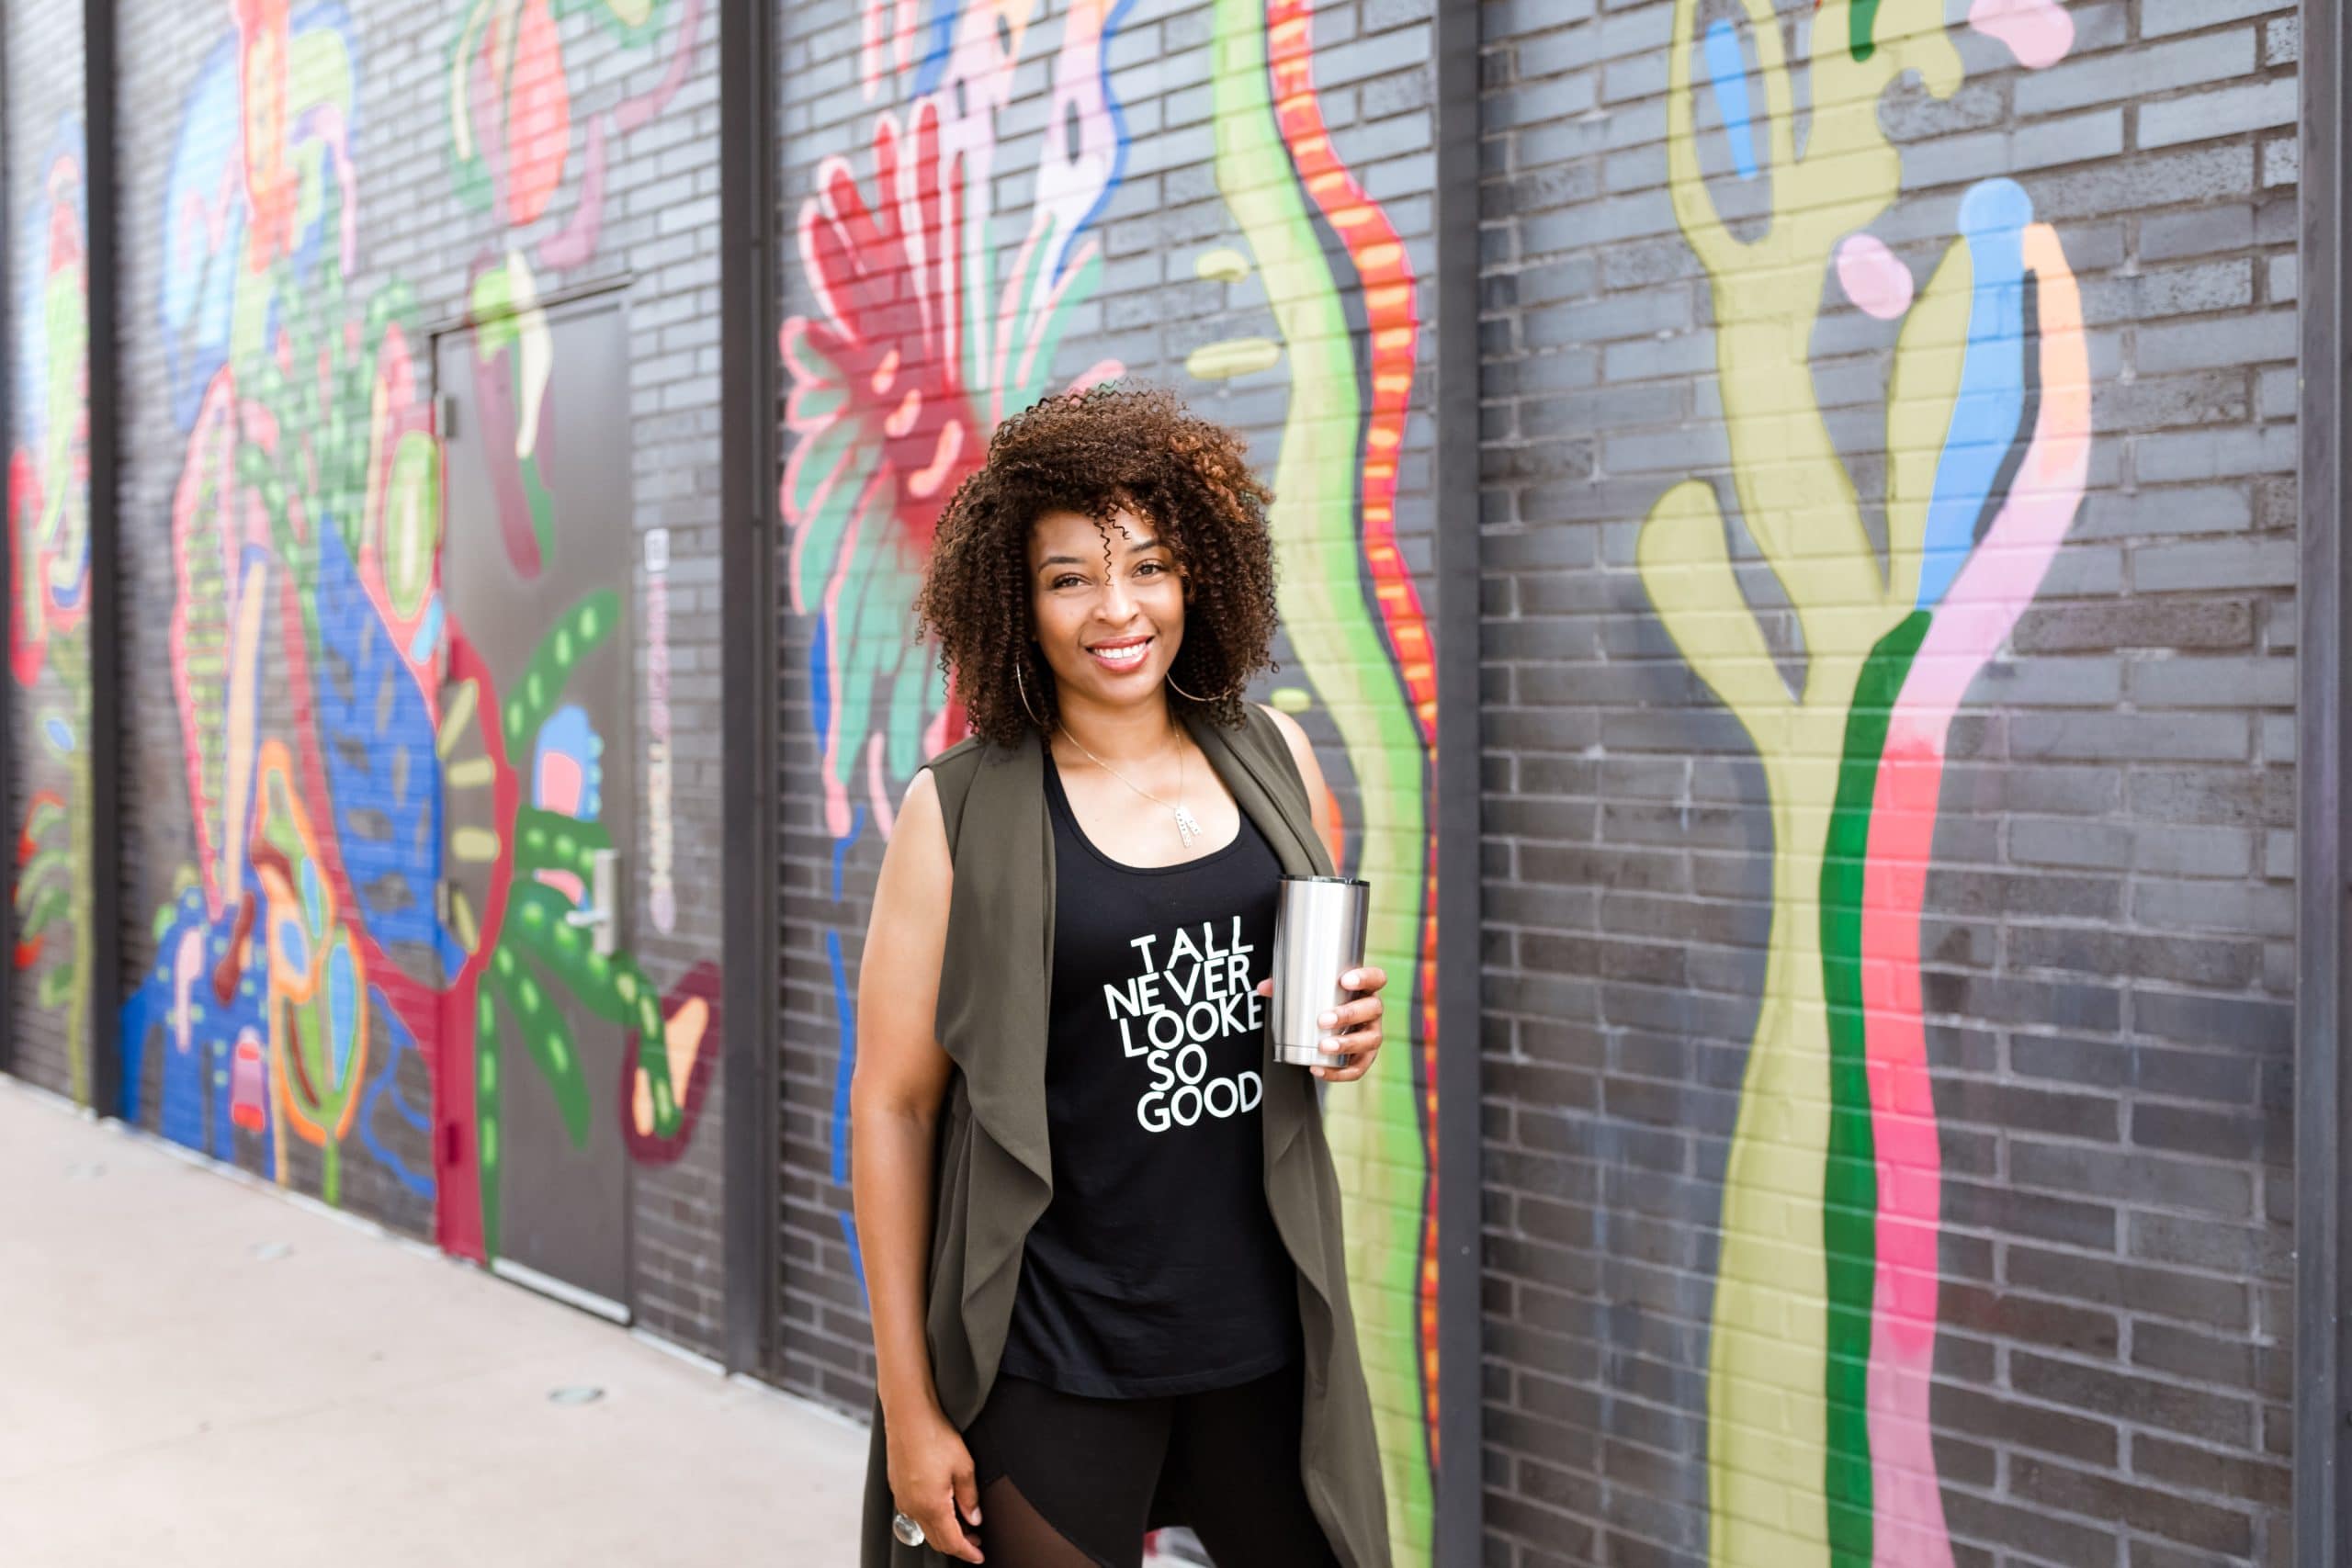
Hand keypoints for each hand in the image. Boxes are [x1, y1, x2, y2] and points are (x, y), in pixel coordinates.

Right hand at [886, 1400, 984, 1560]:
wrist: (908, 1414)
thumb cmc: (934, 1435)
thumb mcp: (964, 1467)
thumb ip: (970, 1498)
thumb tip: (975, 1519)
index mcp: (931, 1506)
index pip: (951, 1542)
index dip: (968, 1552)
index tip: (979, 1556)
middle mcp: (912, 1507)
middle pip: (936, 1540)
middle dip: (958, 1544)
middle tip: (976, 1542)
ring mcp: (902, 1498)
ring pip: (925, 1527)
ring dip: (945, 1530)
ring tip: (964, 1523)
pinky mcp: (898, 1487)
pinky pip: (915, 1512)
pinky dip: (932, 1517)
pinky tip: (945, 1507)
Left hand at [1256, 965, 1386, 1081]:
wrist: (1329, 1026)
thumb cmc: (1321, 1003)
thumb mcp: (1306, 990)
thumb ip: (1285, 986)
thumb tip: (1263, 988)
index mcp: (1364, 988)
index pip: (1377, 978)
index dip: (1365, 977)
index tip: (1344, 981)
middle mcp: (1373, 1011)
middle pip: (1372, 1009)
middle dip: (1349, 1014)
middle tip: (1323, 1019)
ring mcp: (1371, 1034)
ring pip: (1369, 1040)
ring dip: (1347, 1043)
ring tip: (1323, 1046)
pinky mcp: (1365, 1058)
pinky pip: (1358, 1068)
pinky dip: (1339, 1072)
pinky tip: (1319, 1069)